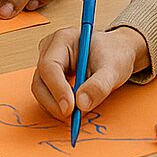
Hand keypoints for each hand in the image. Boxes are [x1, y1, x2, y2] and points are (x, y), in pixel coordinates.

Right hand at [32, 26, 149, 118]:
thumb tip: (81, 104)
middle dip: (54, 103)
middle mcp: (50, 50)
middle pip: (40, 81)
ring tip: (78, 112)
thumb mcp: (113, 69)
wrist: (116, 53)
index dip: (57, 90)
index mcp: (63, 40)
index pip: (49, 66)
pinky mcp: (50, 76)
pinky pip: (47, 94)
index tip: (70, 109)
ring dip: (56, 106)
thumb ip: (99, 86)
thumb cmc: (114, 54)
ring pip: (41, 90)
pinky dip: (58, 106)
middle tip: (74, 117)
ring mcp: (48, 63)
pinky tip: (75, 107)